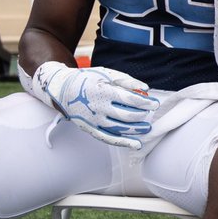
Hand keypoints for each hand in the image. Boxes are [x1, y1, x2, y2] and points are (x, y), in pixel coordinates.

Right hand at [33, 63, 158, 148]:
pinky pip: (109, 138)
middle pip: (126, 115)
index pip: (130, 99)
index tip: (155, 104)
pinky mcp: (90, 129)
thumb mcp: (106, 74)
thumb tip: (146, 89)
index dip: (146, 103)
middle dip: (142, 116)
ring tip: (147, 128)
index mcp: (102, 90)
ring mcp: (93, 120)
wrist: (62, 89)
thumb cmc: (88, 79)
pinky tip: (136, 144)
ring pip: (119, 129)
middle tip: (149, 114)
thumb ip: (127, 81)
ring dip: (136, 130)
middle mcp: (97, 107)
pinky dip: (124, 142)